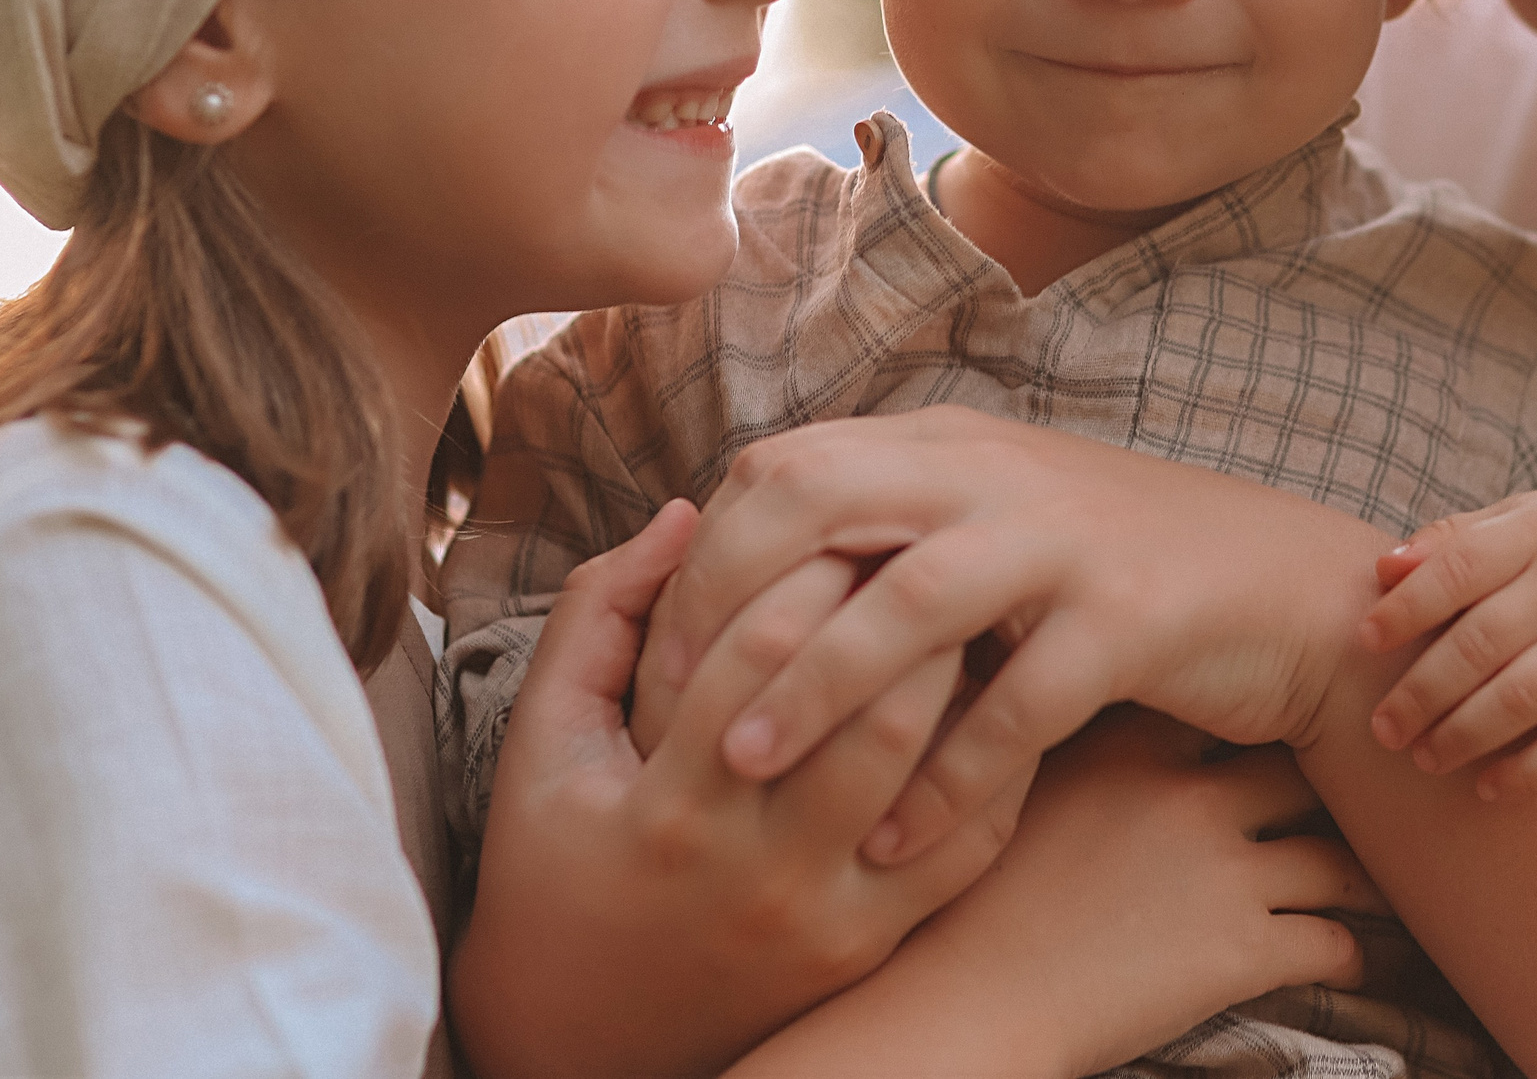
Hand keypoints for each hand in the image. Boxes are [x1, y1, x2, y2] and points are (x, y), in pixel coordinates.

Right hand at [448, 500, 1029, 1078]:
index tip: (841, 517)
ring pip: (934, 773)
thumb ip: (600, 617)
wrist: (585, 1049)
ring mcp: (829, 916)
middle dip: (910, 613)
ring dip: (960, 675)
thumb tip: (685, 512)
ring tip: (964, 600)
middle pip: (876, 713)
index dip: (812, 568)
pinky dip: (991, 761)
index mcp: (669, 807)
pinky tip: (986, 694)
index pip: (762, 656)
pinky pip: (969, 845)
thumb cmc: (554, 873)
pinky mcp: (875, 946)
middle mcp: (758, 869)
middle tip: (928, 543)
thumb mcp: (545, 745)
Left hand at [635, 407, 1390, 868]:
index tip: (660, 658)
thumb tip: (742, 557)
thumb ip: (889, 521)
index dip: (702, 559)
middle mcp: (996, 471)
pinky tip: (893, 842)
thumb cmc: (1113, 567)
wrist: (1286, 585)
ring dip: (814, 685)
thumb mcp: (992, 515)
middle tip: (678, 713)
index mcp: (948, 443)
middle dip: (730, 610)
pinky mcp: (1131, 619)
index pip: (782, 468)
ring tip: (745, 766)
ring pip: (909, 602)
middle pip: (819, 505)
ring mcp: (1066, 541)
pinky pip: (1018, 704)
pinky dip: (947, 777)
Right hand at [729, 708, 1381, 1078]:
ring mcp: (1222, 867)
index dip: (1271, 697)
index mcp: (1125, 737)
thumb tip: (1040, 685)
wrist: (956, 1004)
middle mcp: (1187, 790)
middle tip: (1378, 772)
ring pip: (1339, 854)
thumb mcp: (986, 783)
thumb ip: (1028, 726)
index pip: (1230, 697)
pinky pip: (1339, 940)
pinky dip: (1367, 947)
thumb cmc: (949, 905)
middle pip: (1300, 763)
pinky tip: (1372, 953)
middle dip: (1340, 771)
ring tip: (1397, 870)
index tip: (1301, 699)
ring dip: (1370, 867)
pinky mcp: (1243, 948)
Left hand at [1359, 491, 1536, 800]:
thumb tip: (1384, 568)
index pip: (1462, 566)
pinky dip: (1531, 773)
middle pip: (1484, 642)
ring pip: (1524, 698)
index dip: (1408, 607)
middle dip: (1423, 691)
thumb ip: (1452, 541)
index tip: (1364, 641)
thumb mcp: (1517, 525)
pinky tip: (1488, 788)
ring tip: (1422, 758)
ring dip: (1464, 735)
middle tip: (1381, 728)